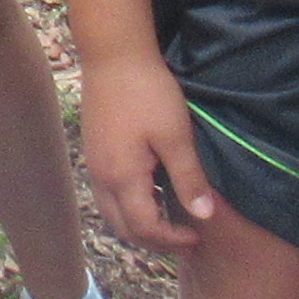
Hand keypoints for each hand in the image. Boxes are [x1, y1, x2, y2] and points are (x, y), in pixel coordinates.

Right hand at [79, 50, 213, 250]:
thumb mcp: (176, 136)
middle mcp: (102, 179)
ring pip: (112, 214)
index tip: (197, 237)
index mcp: (122, 178)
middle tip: (184, 240)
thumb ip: (189, 179)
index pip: (145, 228)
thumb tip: (204, 216)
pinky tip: (150, 194)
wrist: (113, 56)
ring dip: (139, 226)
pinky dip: (129, 207)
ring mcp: (94, 166)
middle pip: (123, 229)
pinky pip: (108, 196)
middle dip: (153, 241)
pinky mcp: (94, 153)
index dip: (171, 240)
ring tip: (168, 221)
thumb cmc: (148, 93)